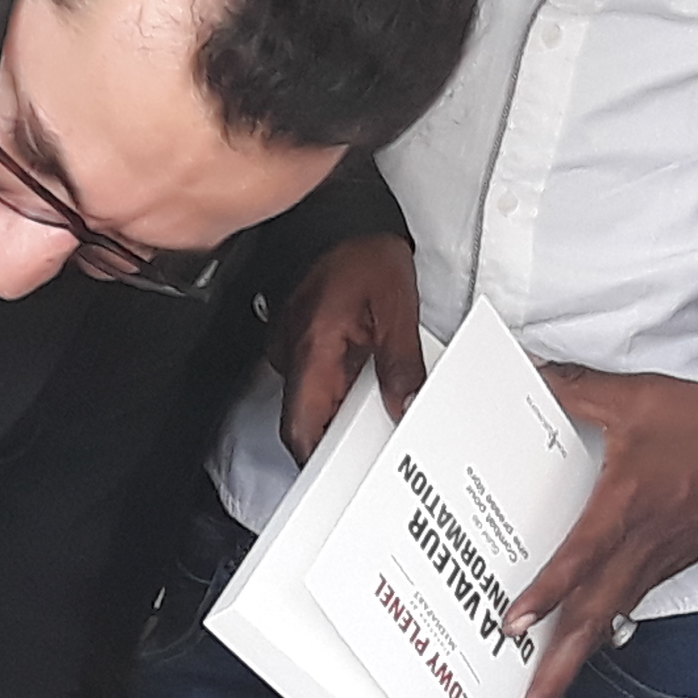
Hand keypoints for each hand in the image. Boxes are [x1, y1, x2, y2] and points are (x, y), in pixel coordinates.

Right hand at [273, 234, 421, 458]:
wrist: (340, 214)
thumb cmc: (362, 250)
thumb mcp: (395, 308)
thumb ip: (400, 363)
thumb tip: (405, 407)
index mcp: (312, 350)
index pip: (301, 427)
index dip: (317, 463)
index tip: (343, 483)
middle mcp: (292, 353)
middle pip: (307, 422)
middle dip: (339, 445)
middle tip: (377, 456)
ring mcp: (293, 347)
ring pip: (313, 402)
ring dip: (342, 418)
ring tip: (382, 421)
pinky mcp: (302, 339)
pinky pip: (317, 379)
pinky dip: (342, 392)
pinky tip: (372, 391)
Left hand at [504, 369, 697, 697]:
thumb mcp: (639, 398)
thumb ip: (577, 389)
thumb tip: (531, 374)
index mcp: (627, 511)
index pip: (581, 562)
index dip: (546, 595)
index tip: (513, 625)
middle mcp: (638, 551)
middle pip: (591, 624)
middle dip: (555, 676)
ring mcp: (654, 566)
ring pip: (606, 625)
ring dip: (571, 668)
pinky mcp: (666, 568)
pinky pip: (623, 610)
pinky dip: (597, 638)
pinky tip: (578, 652)